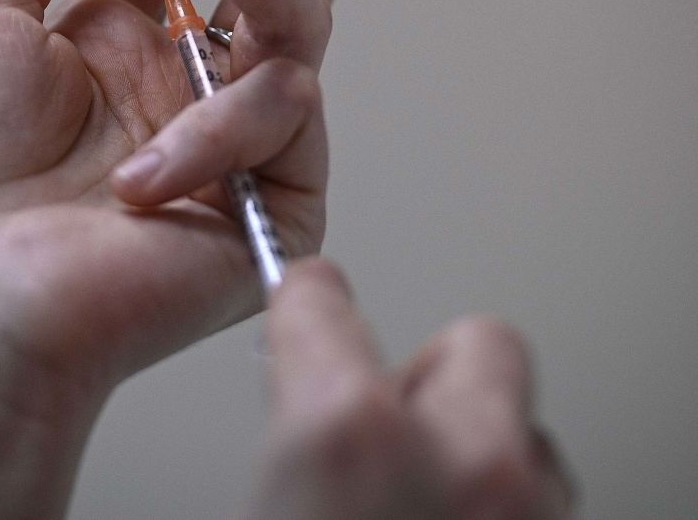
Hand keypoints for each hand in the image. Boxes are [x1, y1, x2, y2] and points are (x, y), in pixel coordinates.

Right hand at [253, 259, 575, 518]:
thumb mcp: (256, 499)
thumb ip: (294, 433)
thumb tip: (300, 416)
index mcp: (352, 438)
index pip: (322, 307)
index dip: (306, 306)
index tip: (307, 304)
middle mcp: (464, 466)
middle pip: (477, 343)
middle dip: (430, 373)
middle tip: (383, 422)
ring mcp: (530, 515)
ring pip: (527, 433)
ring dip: (477, 451)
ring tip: (422, 496)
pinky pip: (545, 500)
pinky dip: (505, 506)